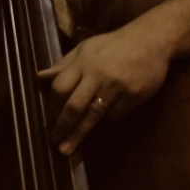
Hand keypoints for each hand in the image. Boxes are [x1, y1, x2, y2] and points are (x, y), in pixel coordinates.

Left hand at [37, 24, 170, 154]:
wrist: (151, 40)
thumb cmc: (113, 45)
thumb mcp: (86, 49)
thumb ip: (63, 65)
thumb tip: (39, 77)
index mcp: (83, 62)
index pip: (60, 87)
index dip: (53, 106)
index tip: (49, 120)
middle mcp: (97, 75)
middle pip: (74, 105)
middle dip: (63, 126)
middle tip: (55, 141)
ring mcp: (116, 86)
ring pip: (93, 115)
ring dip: (79, 134)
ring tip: (68, 150)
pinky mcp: (133, 95)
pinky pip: (115, 113)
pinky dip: (110, 116)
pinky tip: (110, 111)